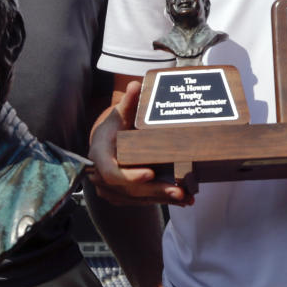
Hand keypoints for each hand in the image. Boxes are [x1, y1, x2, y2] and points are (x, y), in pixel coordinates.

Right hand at [88, 80, 192, 205]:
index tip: (150, 173)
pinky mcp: (121, 197)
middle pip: (130, 190)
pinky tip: (181, 200)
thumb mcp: (119, 114)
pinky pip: (142, 202)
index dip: (130, 176)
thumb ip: (127, 102)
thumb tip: (134, 84)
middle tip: (180, 191)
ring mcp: (111, 190)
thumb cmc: (114, 127)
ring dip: (163, 199)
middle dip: (156, 191)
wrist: (106, 144)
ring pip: (138, 199)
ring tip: (186, 198)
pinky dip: (161, 201)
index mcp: (99, 156)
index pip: (112, 172)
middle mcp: (101, 177)